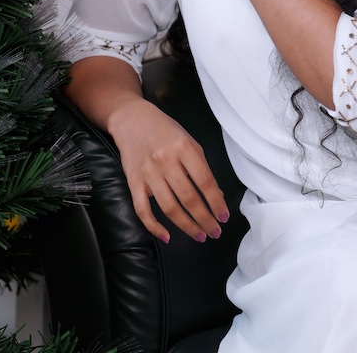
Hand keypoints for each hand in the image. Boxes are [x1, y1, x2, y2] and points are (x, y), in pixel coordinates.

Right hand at [110, 97, 229, 243]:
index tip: (224, 217)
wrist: (132, 119)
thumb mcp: (188, 141)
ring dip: (187, 226)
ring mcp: (148, 173)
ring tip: (200, 235)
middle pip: (189, 198)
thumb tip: (216, 195)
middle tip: (215, 232)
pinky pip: (143, 210)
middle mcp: (166, 160)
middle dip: (205, 219)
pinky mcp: (133, 181)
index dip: (216, 202)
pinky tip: (167, 237)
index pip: (205, 181)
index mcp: (184, 148)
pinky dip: (154, 227)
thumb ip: (201, 167)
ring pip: (169, 207)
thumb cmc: (165, 130)